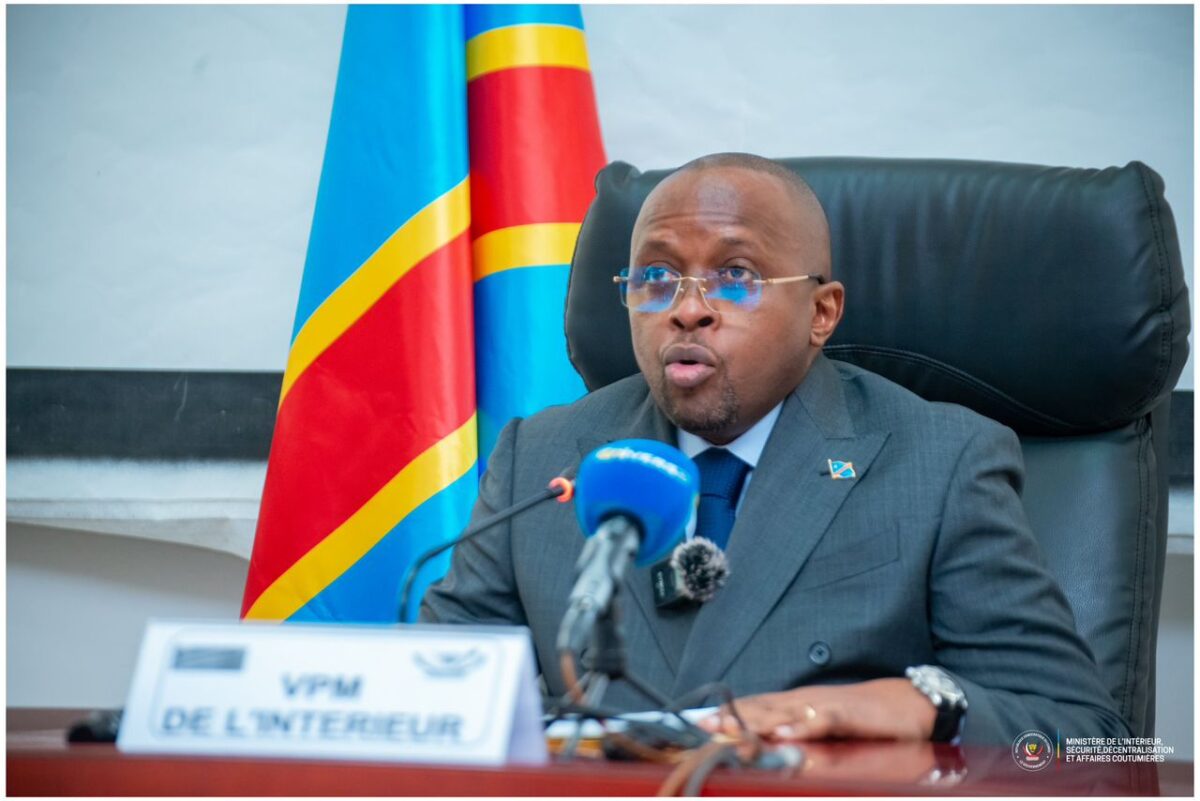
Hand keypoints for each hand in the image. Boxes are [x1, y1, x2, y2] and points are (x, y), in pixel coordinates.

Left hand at [698, 678, 935, 740]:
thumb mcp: (824, 729)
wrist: (907, 704)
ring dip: (755, 719)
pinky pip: (821, 719)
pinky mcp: (847, 713)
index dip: (727, 715)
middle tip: (702, 726)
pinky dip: (802, 725)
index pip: (755, 708)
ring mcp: (823, 705)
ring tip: (729, 729)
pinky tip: (785, 732)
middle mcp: (804, 701)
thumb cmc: (862, 719)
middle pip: (761, 708)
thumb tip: (769, 747)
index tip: (699, 724)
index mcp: (796, 705)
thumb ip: (797, 736)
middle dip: (731, 717)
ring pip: (783, 711)